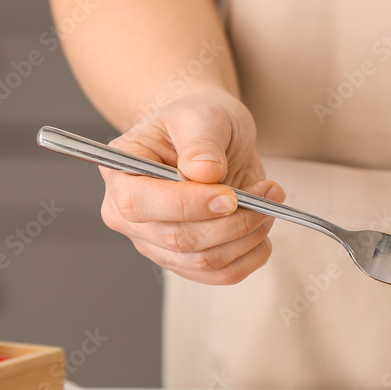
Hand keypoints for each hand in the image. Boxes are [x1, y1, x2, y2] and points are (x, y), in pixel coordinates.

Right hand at [99, 89, 285, 283]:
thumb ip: (201, 141)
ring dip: (248, 236)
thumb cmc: (197, 121)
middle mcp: (129, 215)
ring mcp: (156, 243)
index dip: (189, 205)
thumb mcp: (201, 115)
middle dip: (232, 222)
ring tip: (269, 203)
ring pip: (205, 260)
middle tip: (267, 196)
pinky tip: (263, 229)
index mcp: (121, 173)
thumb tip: (204, 173)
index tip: (230, 196)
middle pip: (179, 239)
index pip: (140, 204)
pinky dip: (251, 255)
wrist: (211, 137)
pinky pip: (220, 274)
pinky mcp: (185, 260)